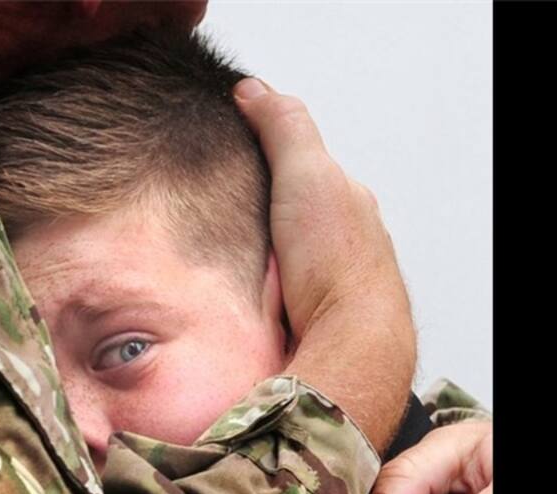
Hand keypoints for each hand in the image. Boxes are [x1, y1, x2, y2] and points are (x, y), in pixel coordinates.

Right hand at [233, 79, 415, 450]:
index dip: (261, 157)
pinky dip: (248, 286)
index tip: (225, 151)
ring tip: (209, 250)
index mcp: (342, 201)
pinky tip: (229, 287)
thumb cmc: (338, 262)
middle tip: (208, 206)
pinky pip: (266, 291)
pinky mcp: (299, 314)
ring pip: (274, 255)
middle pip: (281, 212)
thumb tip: (253, 90)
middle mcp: (334, 240)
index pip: (297, 166)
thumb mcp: (307, 174)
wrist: (347, 339)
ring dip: (246, 253)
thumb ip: (284, 128)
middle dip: (250, 209)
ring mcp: (317, 279)